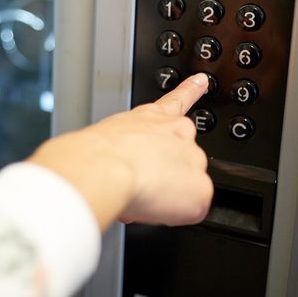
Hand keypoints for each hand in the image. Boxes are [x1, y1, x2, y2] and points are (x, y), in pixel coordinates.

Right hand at [27, 74, 212, 230]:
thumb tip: (133, 175)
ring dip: (163, 197)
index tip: (201, 81)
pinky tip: (158, 211)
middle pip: (179, 159)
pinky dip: (173, 215)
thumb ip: (127, 149)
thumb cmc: (96, 154)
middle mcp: (177, 132)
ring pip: (183, 187)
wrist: (104, 166)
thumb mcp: (109, 139)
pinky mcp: (200, 188)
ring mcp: (192, 158)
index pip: (177, 100)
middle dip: (161, 175)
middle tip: (138, 182)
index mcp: (151, 117)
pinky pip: (191, 209)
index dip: (191, 90)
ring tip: (139, 195)